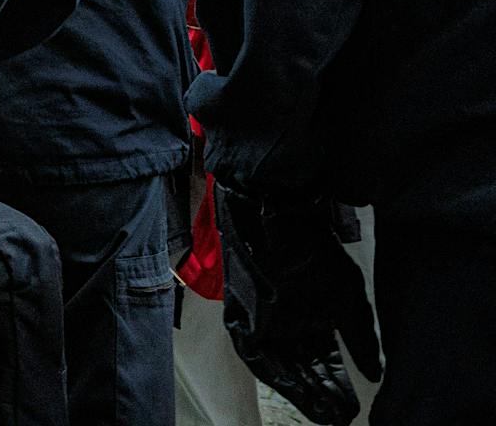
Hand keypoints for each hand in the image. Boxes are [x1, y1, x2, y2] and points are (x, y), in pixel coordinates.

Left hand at [216, 185, 382, 423]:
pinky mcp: (243, 314)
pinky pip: (254, 351)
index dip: (337, 386)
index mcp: (310, 315)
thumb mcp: (347, 296)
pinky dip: (274, 371)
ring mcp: (264, 318)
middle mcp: (286, 321)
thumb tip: (375, 373)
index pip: (324, 361)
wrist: (279, 214)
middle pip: (303, 368)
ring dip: (301, 389)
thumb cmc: (316, 250)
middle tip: (337, 415)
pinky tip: (293, 387)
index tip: (350, 409)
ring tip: (323, 410)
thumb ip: (360, 337)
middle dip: (321, 394)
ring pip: (281, 365)